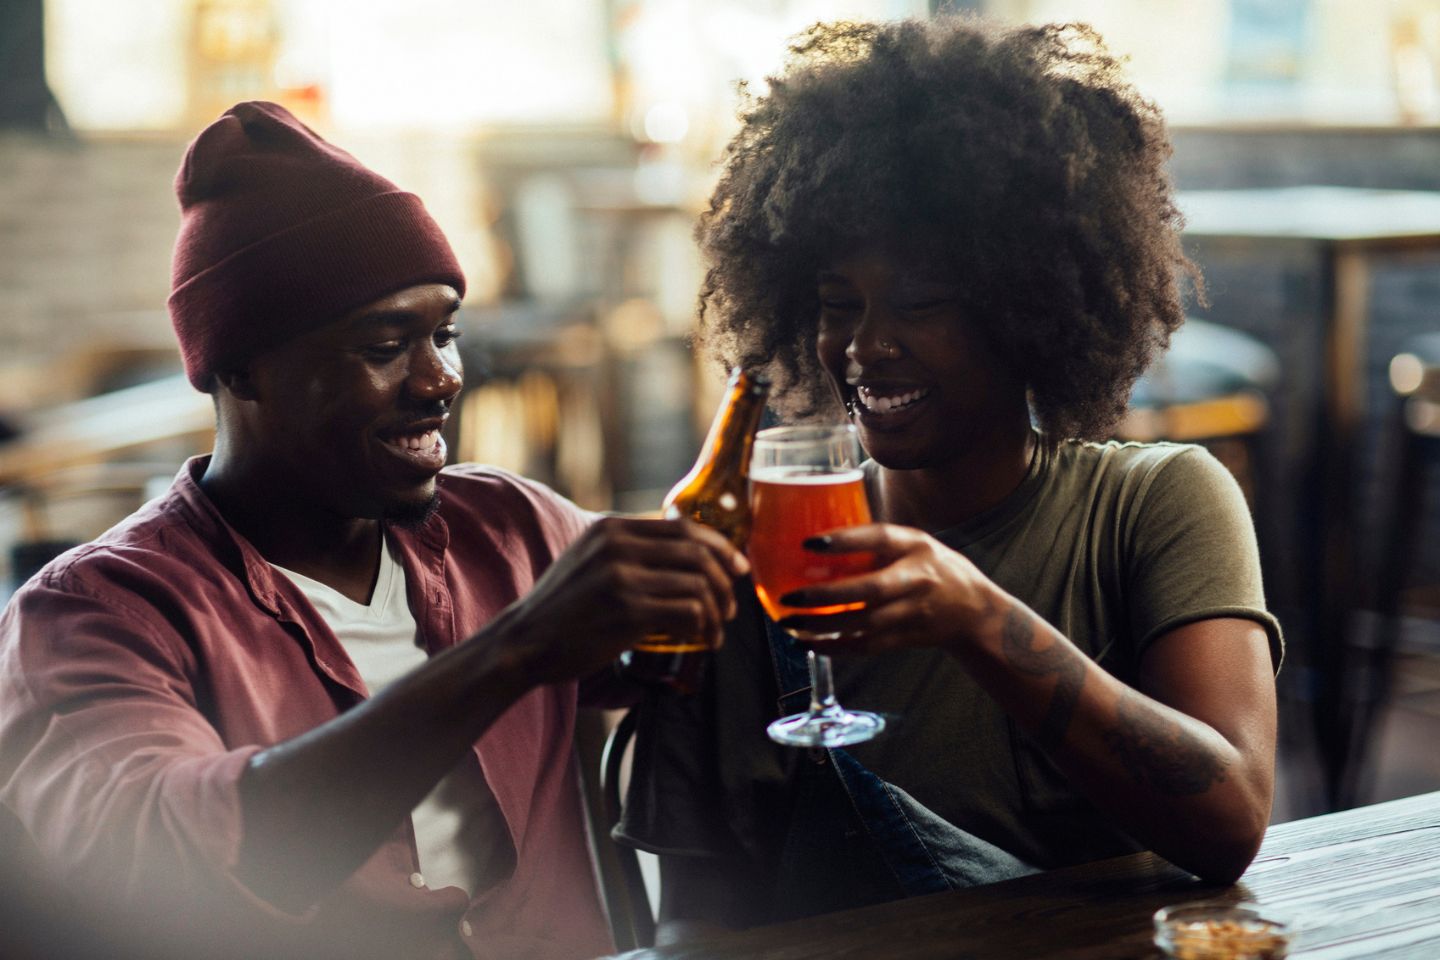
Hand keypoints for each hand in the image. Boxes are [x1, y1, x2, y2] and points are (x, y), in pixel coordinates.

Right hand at [499, 516, 749, 683]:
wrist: (523, 642)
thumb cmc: (561, 609)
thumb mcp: (589, 560)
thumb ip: (627, 550)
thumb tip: (683, 554)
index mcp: (612, 529)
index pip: (684, 527)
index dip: (720, 547)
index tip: (737, 567)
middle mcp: (618, 546)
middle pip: (698, 553)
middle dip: (725, 581)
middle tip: (730, 606)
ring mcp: (622, 577)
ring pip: (699, 584)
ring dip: (719, 610)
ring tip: (718, 629)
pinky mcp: (628, 611)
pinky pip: (689, 612)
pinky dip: (706, 627)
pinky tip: (704, 640)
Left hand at [776, 523, 1000, 655]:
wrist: (975, 613)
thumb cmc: (937, 570)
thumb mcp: (917, 544)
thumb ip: (880, 543)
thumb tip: (823, 536)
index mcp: (916, 546)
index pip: (879, 538)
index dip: (845, 540)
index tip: (809, 543)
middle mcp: (916, 579)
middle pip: (869, 590)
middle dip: (826, 596)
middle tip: (790, 596)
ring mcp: (912, 612)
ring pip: (863, 624)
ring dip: (822, 626)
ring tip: (788, 621)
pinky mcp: (906, 638)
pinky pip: (866, 647)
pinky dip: (834, 648)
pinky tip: (808, 643)